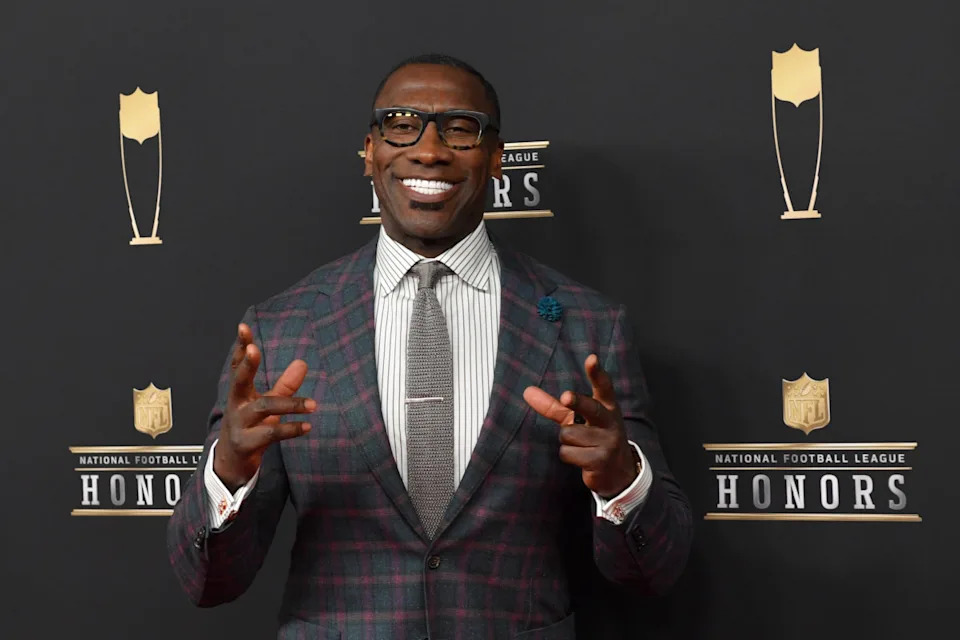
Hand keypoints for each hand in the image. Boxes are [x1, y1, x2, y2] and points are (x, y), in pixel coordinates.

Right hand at [213, 323, 315, 491]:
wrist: (231, 462)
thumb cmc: (250, 426)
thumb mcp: (266, 403)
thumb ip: (284, 385)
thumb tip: (302, 362)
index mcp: (240, 392)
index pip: (239, 365)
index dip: (241, 346)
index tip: (243, 327)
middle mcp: (236, 405)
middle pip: (239, 380)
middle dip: (247, 364)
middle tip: (255, 349)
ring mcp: (240, 424)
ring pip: (264, 408)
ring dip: (290, 404)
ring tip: (313, 405)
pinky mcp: (246, 443)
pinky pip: (270, 434)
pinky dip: (290, 429)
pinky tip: (307, 426)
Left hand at [523, 354, 637, 497]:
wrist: (619, 471)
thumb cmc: (595, 437)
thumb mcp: (579, 419)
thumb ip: (555, 405)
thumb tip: (526, 391)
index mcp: (607, 407)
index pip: (603, 386)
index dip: (597, 373)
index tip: (592, 358)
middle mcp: (610, 421)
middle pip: (590, 408)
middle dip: (577, 402)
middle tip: (566, 396)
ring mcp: (608, 441)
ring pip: (568, 434)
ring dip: (567, 441)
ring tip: (581, 446)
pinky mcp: (601, 460)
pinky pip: (568, 453)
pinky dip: (568, 455)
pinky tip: (581, 457)